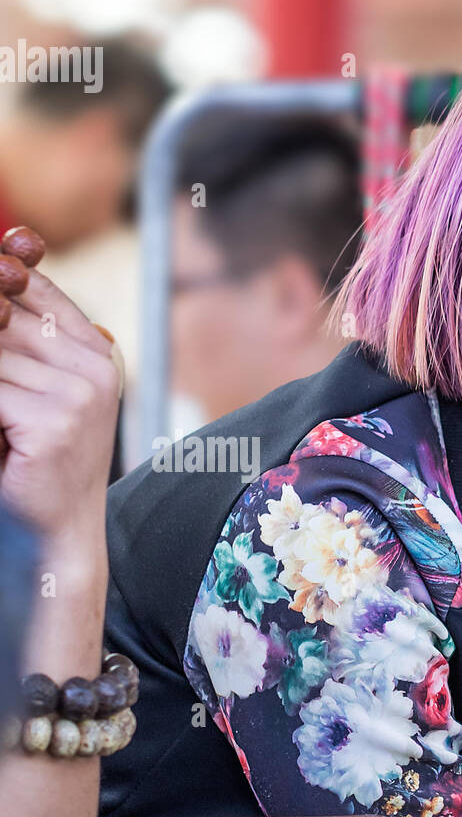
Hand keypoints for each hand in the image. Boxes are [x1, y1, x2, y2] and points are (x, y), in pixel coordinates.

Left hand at [0, 228, 120, 545]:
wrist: (59, 530)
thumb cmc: (37, 460)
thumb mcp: (38, 390)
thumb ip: (22, 343)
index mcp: (97, 350)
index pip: (30, 285)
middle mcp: (96, 366)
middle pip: (4, 315)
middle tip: (1, 395)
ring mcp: (80, 393)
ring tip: (2, 418)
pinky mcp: (55, 422)